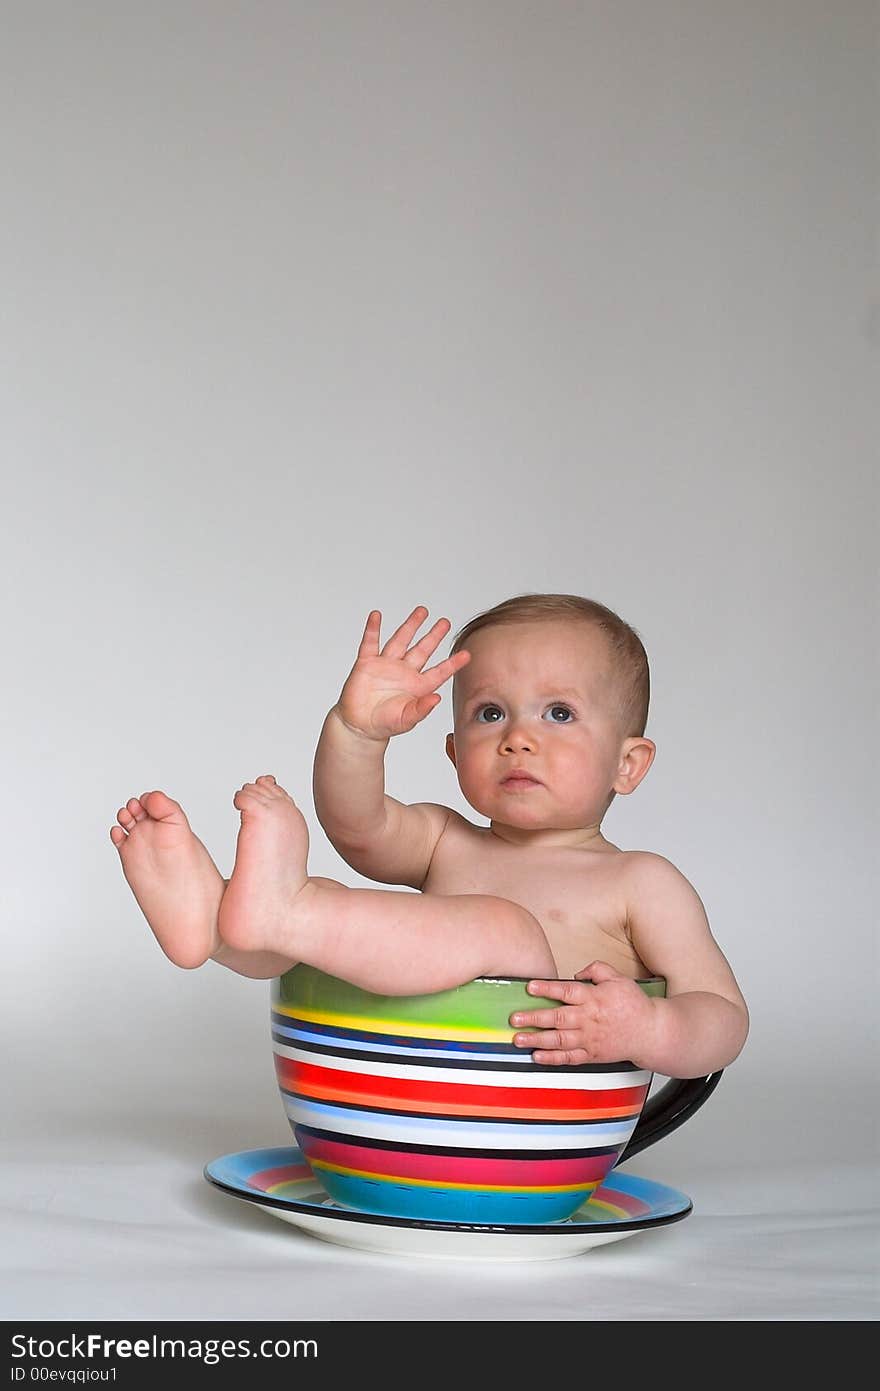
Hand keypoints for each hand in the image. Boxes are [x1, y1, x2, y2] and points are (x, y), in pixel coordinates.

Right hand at [336, 606, 470, 740]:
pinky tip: (376, 616)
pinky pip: (370, 643)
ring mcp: (386, 665)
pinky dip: (373, 629)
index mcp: (418, 686)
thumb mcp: (407, 720)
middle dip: (434, 635)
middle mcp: (404, 672)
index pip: (439, 672)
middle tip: (445, 622)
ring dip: (411, 625)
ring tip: (422, 611)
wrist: (359, 725)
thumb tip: (437, 699)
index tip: (467, 655)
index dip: (453, 663)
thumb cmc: (384, 723)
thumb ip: (421, 710)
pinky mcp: (367, 663)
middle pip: (423, 649)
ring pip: (401, 640)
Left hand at [509, 960, 659, 1066]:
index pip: (567, 992)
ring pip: (559, 1040)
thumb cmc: (635, 1005)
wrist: (651, 1033)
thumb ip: (597, 970)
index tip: (530, 987)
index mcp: (594, 998)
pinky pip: (569, 1058)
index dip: (547, 989)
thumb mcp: (619, 978)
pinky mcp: (592, 1054)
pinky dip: (552, 1059)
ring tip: (518, 1039)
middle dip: (534, 1019)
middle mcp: (589, 1020)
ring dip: (537, 1040)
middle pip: (558, 1018)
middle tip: (515, 1018)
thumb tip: (578, 972)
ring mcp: (590, 1039)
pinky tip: (537, 1056)